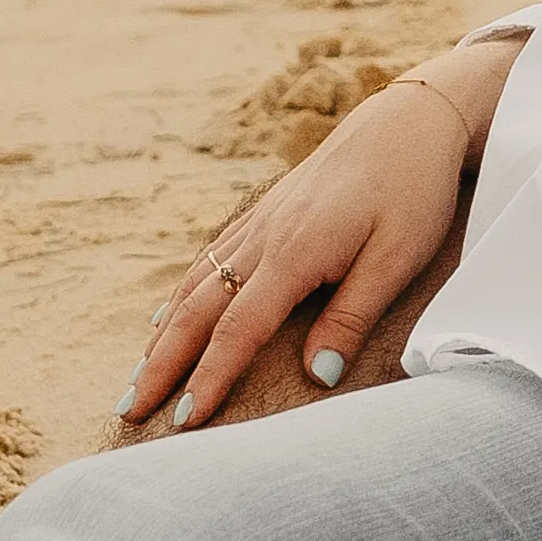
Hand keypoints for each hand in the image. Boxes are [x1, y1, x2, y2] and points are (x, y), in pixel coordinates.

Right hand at [122, 71, 474, 432]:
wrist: (410, 118)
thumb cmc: (412, 190)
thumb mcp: (397, 258)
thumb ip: (352, 317)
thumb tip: (318, 375)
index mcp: (293, 254)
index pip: (237, 331)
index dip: (208, 378)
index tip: (182, 422)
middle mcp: (263, 238)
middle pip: (197, 311)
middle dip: (160, 365)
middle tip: (129, 410)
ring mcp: (259, 222)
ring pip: (195, 285)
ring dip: (162, 335)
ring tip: (137, 376)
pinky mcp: (266, 212)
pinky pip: (209, 260)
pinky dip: (180, 296)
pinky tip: (166, 316)